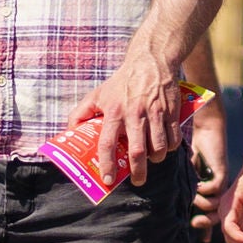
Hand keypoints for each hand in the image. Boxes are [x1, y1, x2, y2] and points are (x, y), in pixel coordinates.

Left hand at [72, 38, 185, 184]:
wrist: (151, 62)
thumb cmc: (121, 82)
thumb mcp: (98, 94)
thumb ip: (81, 113)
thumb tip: (69, 132)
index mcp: (114, 112)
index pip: (108, 144)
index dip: (107, 164)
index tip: (108, 180)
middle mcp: (134, 114)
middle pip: (137, 151)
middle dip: (138, 172)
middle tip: (137, 181)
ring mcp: (155, 113)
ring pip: (158, 148)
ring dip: (155, 159)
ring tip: (151, 160)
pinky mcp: (171, 111)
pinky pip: (173, 139)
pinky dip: (169, 148)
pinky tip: (163, 147)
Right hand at [187, 97, 227, 237]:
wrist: (206, 130)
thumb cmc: (193, 151)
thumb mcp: (184, 173)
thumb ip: (180, 187)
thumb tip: (164, 201)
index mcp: (208, 192)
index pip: (209, 215)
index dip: (206, 227)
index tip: (202, 240)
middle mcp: (216, 190)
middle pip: (216, 214)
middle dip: (206, 222)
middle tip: (194, 222)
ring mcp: (220, 182)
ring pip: (215, 204)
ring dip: (202, 203)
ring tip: (193, 197)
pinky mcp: (221, 173)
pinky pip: (215, 189)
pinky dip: (205, 190)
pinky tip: (198, 185)